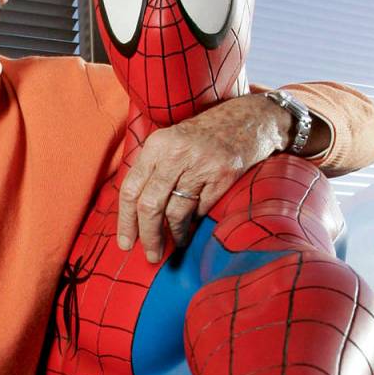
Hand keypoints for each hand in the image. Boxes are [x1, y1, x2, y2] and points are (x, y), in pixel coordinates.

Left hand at [118, 93, 291, 260]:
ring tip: (174, 244)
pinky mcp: (222, 175)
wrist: (248, 119)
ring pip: (176, 212)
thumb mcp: (170, 142)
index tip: (126, 243)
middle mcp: (175, 154)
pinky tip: (193, 228)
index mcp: (156, 145)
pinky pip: (201, 210)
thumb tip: (134, 214)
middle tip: (151, 255)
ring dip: (173, 235)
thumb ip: (151, 170)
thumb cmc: (203, 136)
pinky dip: (195, 223)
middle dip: (148, 236)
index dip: (125, 221)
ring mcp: (200, 164)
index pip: (130, 189)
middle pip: (150, 205)